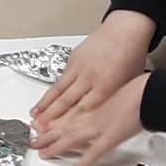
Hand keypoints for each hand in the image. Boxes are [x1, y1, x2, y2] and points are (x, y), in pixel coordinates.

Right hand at [31, 12, 156, 133]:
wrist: (125, 29)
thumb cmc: (131, 56)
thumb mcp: (128, 83)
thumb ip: (111, 100)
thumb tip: (99, 117)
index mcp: (107, 85)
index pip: (85, 110)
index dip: (71, 124)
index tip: (61, 136)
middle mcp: (90, 77)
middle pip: (67, 101)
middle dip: (52, 118)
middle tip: (40, 130)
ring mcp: (80, 67)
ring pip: (59, 90)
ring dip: (45, 105)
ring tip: (34, 116)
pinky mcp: (73, 59)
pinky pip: (60, 79)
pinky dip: (50, 91)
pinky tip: (43, 101)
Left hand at [31, 73, 149, 165]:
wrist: (149, 93)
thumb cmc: (139, 90)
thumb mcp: (118, 92)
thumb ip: (109, 102)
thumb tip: (107, 107)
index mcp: (93, 104)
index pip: (68, 114)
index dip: (53, 120)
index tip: (40, 123)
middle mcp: (92, 115)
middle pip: (64, 126)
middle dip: (46, 135)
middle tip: (33, 141)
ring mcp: (98, 127)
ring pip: (70, 139)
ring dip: (54, 147)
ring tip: (42, 154)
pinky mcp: (109, 138)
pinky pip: (92, 154)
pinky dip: (82, 164)